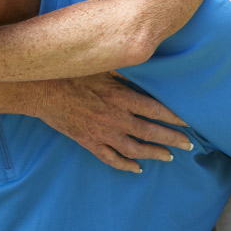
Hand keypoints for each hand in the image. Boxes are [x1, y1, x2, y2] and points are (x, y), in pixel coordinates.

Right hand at [35, 73, 193, 172]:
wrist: (42, 90)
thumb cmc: (72, 73)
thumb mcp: (102, 66)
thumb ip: (126, 70)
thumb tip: (145, 61)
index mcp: (121, 97)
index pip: (156, 110)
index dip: (175, 117)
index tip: (189, 122)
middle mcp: (116, 118)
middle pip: (151, 133)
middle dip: (172, 140)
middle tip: (188, 145)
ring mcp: (103, 133)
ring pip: (134, 150)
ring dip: (154, 154)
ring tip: (169, 157)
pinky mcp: (89, 142)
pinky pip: (111, 158)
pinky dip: (125, 166)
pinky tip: (137, 169)